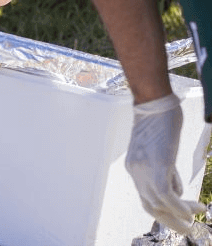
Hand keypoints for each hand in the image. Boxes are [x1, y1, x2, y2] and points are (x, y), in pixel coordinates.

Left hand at [126, 93, 204, 234]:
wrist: (153, 103)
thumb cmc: (159, 120)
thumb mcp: (160, 149)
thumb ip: (165, 168)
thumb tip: (176, 187)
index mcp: (134, 167)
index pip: (145, 196)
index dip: (163, 209)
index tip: (180, 214)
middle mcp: (135, 171)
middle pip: (149, 206)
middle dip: (169, 220)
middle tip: (186, 227)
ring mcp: (145, 169)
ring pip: (159, 205)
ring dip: (179, 216)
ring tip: (194, 219)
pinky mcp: (158, 166)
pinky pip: (168, 197)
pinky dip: (181, 208)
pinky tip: (194, 209)